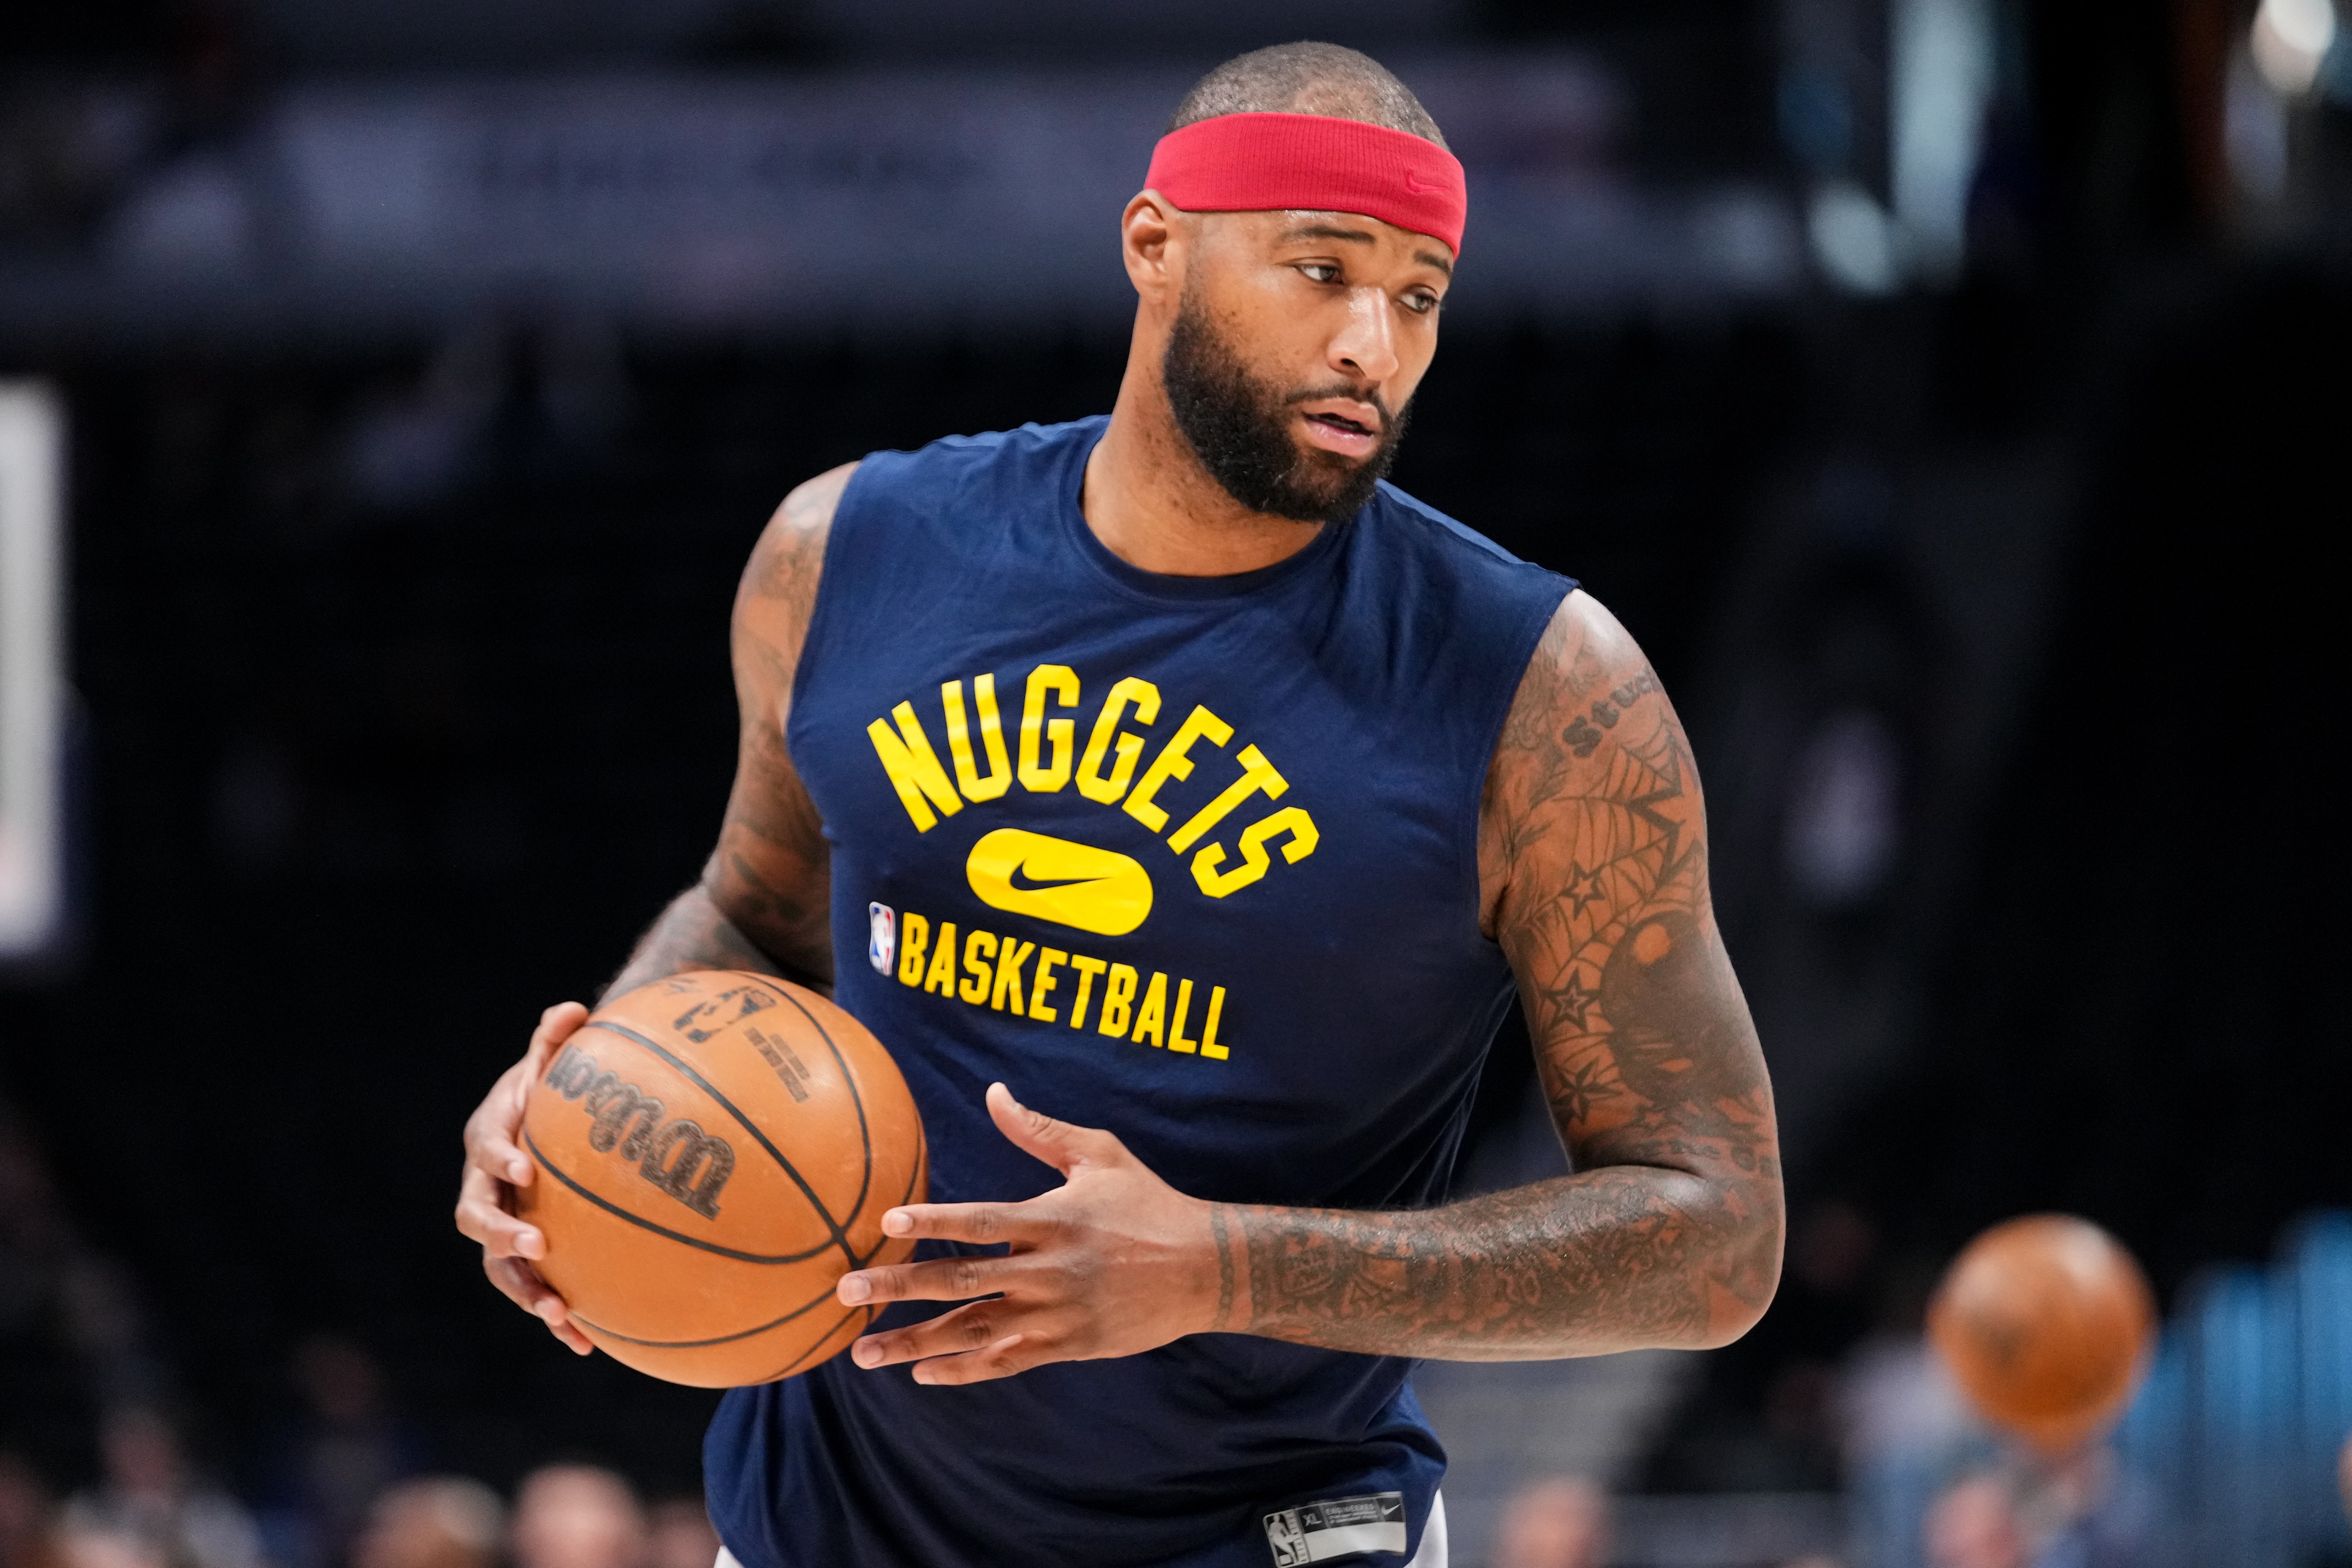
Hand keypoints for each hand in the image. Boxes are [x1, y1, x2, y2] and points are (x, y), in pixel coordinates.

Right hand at [453, 1001, 594, 1354]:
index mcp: (490, 1140)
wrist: (543, 1126)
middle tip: (535, 1245)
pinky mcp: (524, 1259)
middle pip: (476, 1218)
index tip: (525, 1167)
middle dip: (501, 1235)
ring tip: (560, 1315)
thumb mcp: (551, 1063)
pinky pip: (533, 1292)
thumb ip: (555, 1039)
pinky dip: (555, 1318)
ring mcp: (500, 1228)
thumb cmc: (550, 1090)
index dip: (500, 1158)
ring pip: (498, 1269)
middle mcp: (484, 1189)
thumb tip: (574, 1008)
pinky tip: (588, 1347)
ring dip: (525, 1292)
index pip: (486, 1148)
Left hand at [834, 1083, 1223, 1385]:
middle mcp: (1049, 1270)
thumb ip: (1040, 1130)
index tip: (886, 1224)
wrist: (1204, 1268)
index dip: (934, 1222)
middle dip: (898, 1288)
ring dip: (914, 1344)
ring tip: (861, 1353)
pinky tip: (922, 1374)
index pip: (981, 1222)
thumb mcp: (1100, 1154)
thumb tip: (993, 1091)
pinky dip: (963, 1371)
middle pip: (962, 1282)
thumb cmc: (1148, 1203)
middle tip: (844, 1290)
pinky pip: (1006, 1363)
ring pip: (974, 1333)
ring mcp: (1056, 1314)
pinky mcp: (1067, 1345)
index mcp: (1052, 1218)